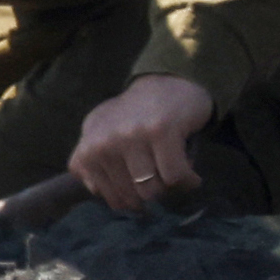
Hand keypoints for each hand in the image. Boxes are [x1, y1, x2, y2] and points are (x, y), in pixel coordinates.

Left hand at [68, 74, 220, 213]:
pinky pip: (175, 177)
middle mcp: (105, 141)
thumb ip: (89, 164)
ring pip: (153, 189)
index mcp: (89, 147)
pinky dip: (188, 181)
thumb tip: (96, 191)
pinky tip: (191, 175)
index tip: (141, 184)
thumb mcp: (101, 134)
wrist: (168, 81)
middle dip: (152, 192)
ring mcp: (132, 135)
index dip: (131, 198)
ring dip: (170, 187)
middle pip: (133, 197)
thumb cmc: (134, 115)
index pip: (109, 196)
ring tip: (173, 170)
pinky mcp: (161, 131)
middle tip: (161, 175)